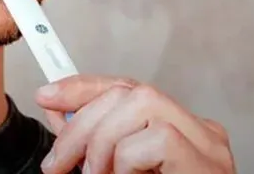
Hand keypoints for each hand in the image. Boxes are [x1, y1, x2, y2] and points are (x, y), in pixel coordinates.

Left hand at [36, 75, 234, 173]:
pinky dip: (128, 160)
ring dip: (102, 141)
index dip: (83, 87)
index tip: (46, 95)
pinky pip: (158, 138)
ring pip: (142, 102)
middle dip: (81, 122)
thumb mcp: (111, 171)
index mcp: (177, 129)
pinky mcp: (207, 164)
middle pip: (129, 92)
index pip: (127, 88)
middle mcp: (198, 131)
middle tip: (57, 162)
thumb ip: (89, 141)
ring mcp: (207, 146)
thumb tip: (56, 110)